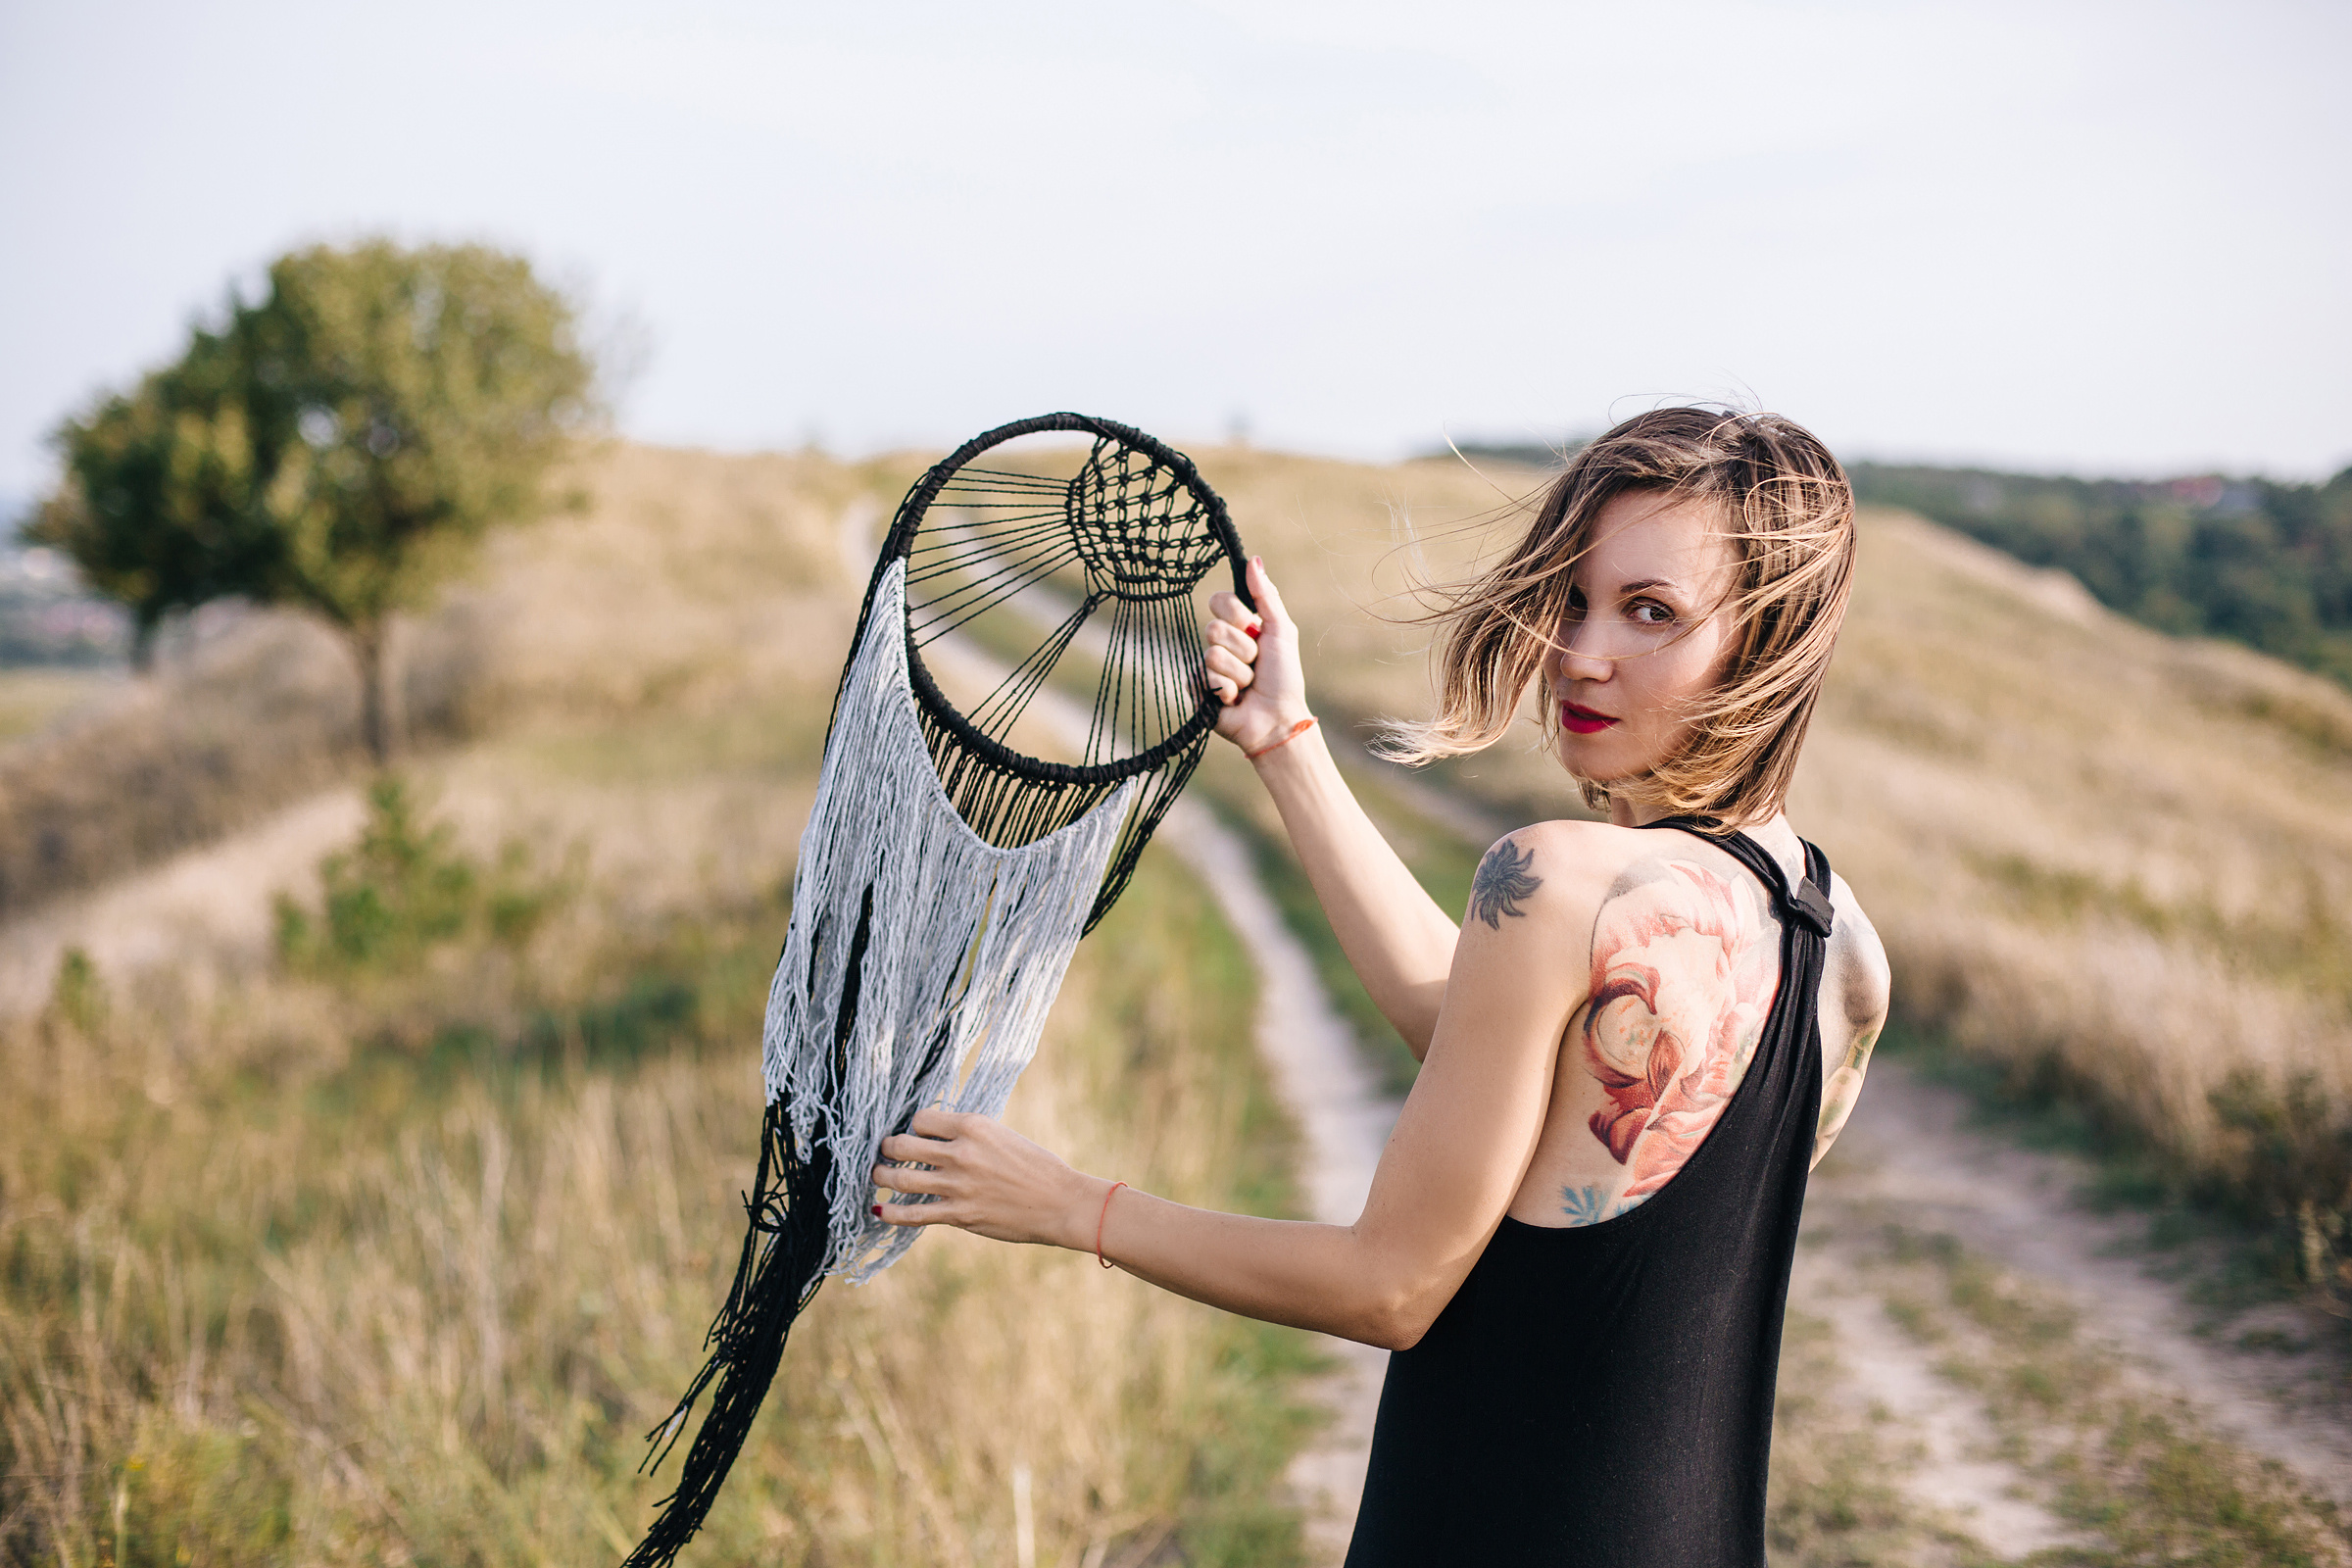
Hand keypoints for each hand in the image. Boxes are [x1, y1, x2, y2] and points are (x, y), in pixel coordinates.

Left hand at [871, 1107, 1108, 1249]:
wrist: (1060, 1202)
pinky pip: (913, 1214)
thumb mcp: (1002, 1137)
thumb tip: (938, 1140)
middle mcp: (961, 1153)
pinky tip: (880, 1209)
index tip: (915, 1133)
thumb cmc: (1036, 1167)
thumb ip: (970, 1137)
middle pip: (903, 1145)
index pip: (922, 1119)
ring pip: (901, 1179)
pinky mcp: (958, 1215)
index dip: (914, 1126)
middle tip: (885, 1151)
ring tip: (877, 1175)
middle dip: (888, 1147)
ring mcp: (957, 1186)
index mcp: (974, 1126)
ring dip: (882, 1176)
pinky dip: (892, 1212)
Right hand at [1205, 555, 1310, 753]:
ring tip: (1249, 686)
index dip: (1236, 614)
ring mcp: (1207, 667)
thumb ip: (1266, 596)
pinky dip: (1227, 690)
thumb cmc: (1284, 677)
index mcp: (1238, 626)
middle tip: (1256, 664)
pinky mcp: (1198, 690)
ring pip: (1213, 655)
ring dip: (1240, 674)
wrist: (1278, 719)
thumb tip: (1254, 560)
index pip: (1219, 601)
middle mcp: (1220, 644)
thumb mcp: (1281, 631)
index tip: (1253, 628)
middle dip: (1244, 649)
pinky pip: (1203, 678)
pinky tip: (1234, 700)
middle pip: (1214, 628)